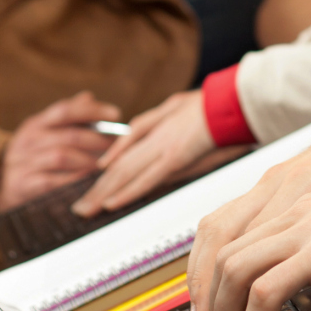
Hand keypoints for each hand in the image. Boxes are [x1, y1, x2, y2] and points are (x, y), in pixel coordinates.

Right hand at [0, 92, 121, 212]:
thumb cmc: (32, 158)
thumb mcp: (44, 134)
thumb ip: (67, 117)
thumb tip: (88, 97)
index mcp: (35, 124)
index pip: (65, 110)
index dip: (92, 110)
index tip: (116, 114)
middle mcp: (27, 140)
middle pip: (69, 135)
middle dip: (98, 140)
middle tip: (119, 146)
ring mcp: (22, 163)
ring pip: (62, 156)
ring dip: (89, 160)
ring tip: (107, 165)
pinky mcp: (22, 185)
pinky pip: (52, 181)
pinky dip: (74, 180)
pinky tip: (89, 182)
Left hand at [72, 90, 234, 215]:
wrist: (231, 101)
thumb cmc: (213, 105)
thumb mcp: (178, 107)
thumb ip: (157, 125)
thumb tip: (144, 146)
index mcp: (155, 129)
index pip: (124, 155)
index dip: (106, 173)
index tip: (93, 187)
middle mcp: (154, 139)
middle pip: (118, 167)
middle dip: (97, 189)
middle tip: (79, 208)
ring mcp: (162, 148)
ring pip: (125, 173)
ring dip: (103, 194)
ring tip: (86, 209)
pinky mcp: (175, 157)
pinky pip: (147, 179)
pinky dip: (128, 191)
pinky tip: (112, 203)